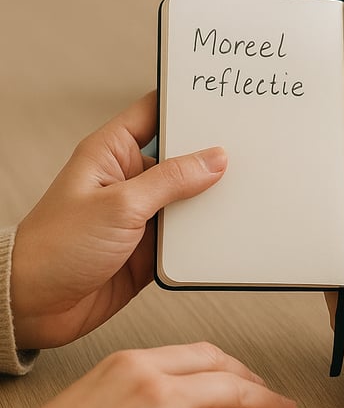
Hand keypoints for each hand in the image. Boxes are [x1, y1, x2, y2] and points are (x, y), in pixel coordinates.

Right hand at [0, 342, 298, 407]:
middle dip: (265, 396)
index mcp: (134, 362)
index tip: (254, 381)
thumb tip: (194, 394)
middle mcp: (152, 386)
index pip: (207, 354)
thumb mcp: (98, 394)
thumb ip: (146, 386)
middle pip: (230, 383)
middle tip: (283, 407)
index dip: (241, 370)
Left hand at [10, 92, 226, 348]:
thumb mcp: (120, 205)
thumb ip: (171, 180)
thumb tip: (213, 159)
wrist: (34, 306)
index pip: (155, 112)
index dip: (186, 103)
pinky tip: (222, 229)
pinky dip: (205, 232)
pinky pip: (188, 232)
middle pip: (181, 155)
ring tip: (240, 191)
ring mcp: (142, 212)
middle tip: (244, 149)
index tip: (220, 100)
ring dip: (209, 198)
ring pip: (189, 195)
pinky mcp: (151, 244)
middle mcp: (130, 178)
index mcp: (112, 152)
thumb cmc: (54, 248)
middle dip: (209, 154)